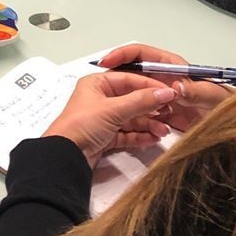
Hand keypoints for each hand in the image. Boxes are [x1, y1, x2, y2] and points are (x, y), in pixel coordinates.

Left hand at [43, 72, 176, 168]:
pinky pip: (128, 133)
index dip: (149, 86)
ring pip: (132, 118)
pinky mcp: (106, 137)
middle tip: (168, 112)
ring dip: (148, 124)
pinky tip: (153, 138)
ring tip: (163, 131)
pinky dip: (140, 136)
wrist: (67, 155)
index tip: (169, 92)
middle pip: (132, 100)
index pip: (128, 79)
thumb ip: (141, 101)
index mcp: (97, 84)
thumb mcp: (113, 109)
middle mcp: (100, 99)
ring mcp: (103, 119)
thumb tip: (164, 92)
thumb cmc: (80, 125)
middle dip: (151, 107)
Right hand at [98, 44, 232, 131]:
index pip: (140, 54)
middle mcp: (161, 79)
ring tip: (122, 114)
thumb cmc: (223, 106)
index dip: (122, 54)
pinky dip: (136, 121)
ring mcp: (158, 97)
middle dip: (118, 81)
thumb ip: (196, 92)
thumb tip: (178, 87)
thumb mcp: (211, 98)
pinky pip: (140, 114)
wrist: (231, 128)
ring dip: (127, 104)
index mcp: (170, 67)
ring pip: (133, 95)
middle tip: (104, 91)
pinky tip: (136, 129)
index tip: (107, 61)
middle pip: (131, 74)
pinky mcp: (159, 114)